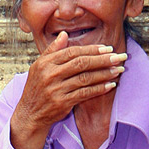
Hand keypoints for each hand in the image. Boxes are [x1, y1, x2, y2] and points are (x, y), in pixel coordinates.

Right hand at [9, 31, 127, 148]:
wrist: (30, 114)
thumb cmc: (37, 88)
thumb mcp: (39, 67)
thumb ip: (52, 50)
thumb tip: (65, 35)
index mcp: (45, 63)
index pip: (72, 52)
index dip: (91, 49)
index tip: (107, 48)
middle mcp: (50, 75)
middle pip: (81, 63)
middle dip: (102, 59)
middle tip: (119, 57)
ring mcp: (56, 89)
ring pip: (85, 78)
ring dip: (104, 74)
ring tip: (118, 70)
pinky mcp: (63, 103)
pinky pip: (85, 94)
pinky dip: (99, 89)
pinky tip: (110, 85)